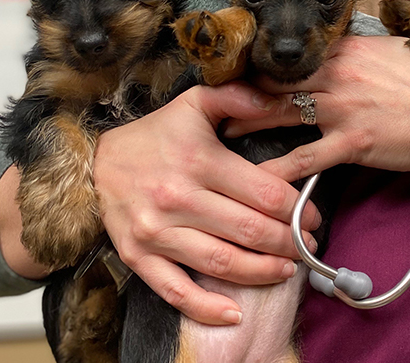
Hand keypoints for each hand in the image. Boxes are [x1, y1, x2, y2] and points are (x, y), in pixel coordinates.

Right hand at [93, 81, 320, 325]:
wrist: (96, 161)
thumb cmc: (157, 133)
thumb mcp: (196, 103)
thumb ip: (238, 97)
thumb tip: (278, 100)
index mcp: (200, 160)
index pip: (263, 192)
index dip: (296, 209)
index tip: (313, 216)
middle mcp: (178, 198)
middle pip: (249, 230)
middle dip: (288, 242)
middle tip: (308, 246)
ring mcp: (157, 232)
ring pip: (221, 262)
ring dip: (262, 271)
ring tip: (287, 270)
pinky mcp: (138, 257)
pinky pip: (176, 290)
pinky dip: (207, 306)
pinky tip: (235, 311)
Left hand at [222, 35, 409, 182]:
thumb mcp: (391, 53)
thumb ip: (359, 51)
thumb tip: (340, 48)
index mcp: (347, 51)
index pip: (295, 54)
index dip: (264, 62)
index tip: (243, 68)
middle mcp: (338, 74)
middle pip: (279, 80)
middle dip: (245, 89)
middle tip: (216, 98)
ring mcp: (343, 108)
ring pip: (284, 112)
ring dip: (251, 120)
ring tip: (225, 128)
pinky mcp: (352, 142)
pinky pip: (307, 158)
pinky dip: (280, 169)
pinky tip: (258, 178)